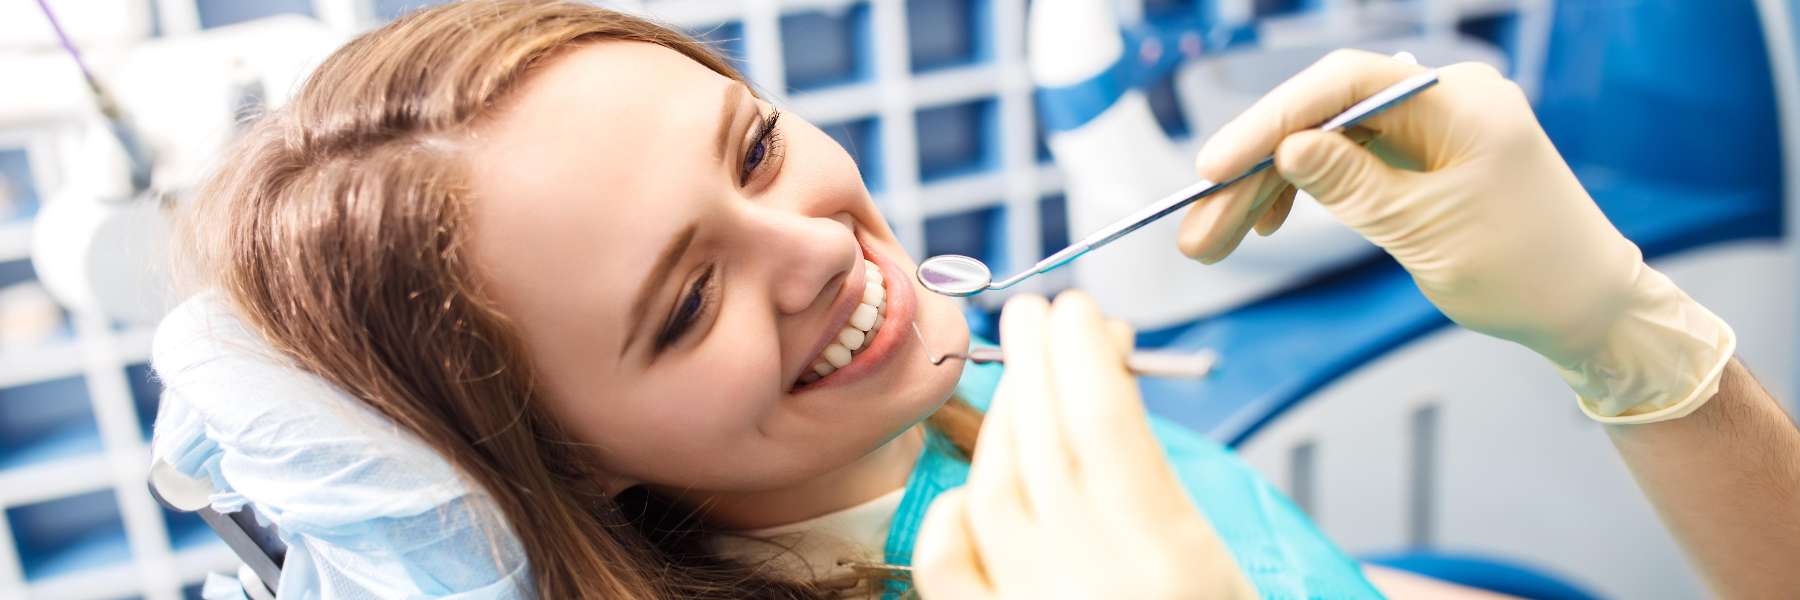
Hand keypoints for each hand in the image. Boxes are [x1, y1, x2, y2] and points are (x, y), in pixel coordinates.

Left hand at [912, 291, 1255, 598]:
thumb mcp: (1231, 566)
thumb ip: (1171, 488)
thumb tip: (1112, 385)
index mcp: (1168, 561)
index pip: (1104, 425)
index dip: (1084, 356)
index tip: (1079, 311)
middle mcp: (1090, 581)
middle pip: (1044, 443)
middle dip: (1039, 366)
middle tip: (1038, 313)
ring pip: (995, 491)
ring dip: (1005, 422)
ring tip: (1020, 377)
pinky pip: (949, 570)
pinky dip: (950, 518)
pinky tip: (968, 485)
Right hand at [1176, 50, 1733, 422]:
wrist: (1587, 309)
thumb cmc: (1527, 272)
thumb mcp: (1428, 232)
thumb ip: (1354, 186)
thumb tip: (1287, 147)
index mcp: (1458, 102)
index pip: (1344, 86)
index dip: (1270, 120)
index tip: (1214, 164)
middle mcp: (1442, 101)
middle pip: (1323, 120)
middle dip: (1254, 174)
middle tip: (1196, 226)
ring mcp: (1430, 128)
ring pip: (1324, 146)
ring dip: (1266, 191)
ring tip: (1210, 241)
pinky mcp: (1420, 159)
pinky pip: (1346, 164)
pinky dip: (1303, 194)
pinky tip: (1261, 223)